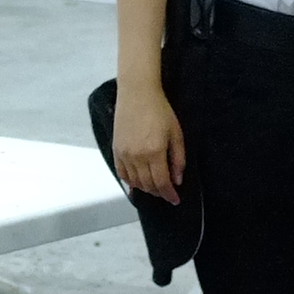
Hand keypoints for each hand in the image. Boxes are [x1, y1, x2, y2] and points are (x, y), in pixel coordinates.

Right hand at [111, 81, 186, 203]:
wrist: (137, 94)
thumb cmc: (160, 110)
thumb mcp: (176, 133)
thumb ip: (178, 158)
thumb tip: (177, 180)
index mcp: (154, 152)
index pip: (162, 182)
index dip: (169, 194)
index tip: (175, 200)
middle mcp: (137, 157)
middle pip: (148, 185)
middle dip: (159, 192)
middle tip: (167, 193)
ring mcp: (124, 154)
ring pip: (134, 181)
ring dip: (146, 188)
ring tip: (154, 188)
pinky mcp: (116, 150)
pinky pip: (122, 173)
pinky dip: (130, 182)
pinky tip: (137, 183)